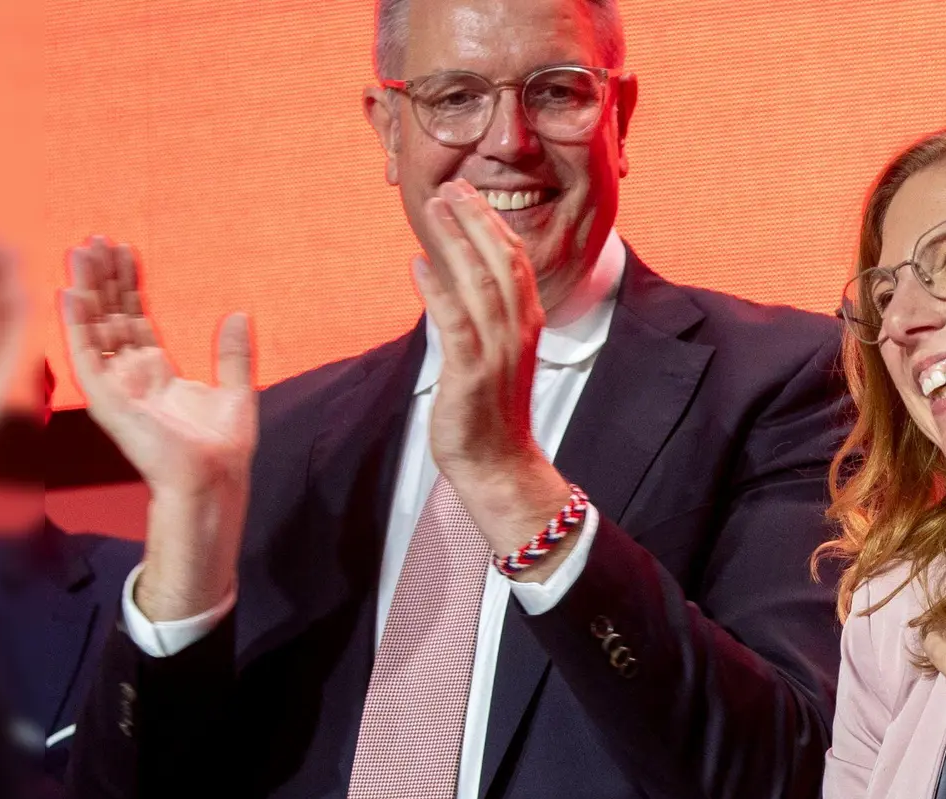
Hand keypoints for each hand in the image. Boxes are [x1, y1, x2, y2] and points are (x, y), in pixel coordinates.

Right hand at [60, 236, 255, 618]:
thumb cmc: (222, 448)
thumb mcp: (235, 391)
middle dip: (104, 278)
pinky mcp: (107, 402)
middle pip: (111, 317)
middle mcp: (131, 377)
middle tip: (97, 238)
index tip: (125, 250)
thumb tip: (240, 314)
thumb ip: (232, 354)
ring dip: (86, 290)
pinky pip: (85, 359)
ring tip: (81, 251)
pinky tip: (70, 293)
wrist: (215, 481)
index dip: (129, 285)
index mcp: (157, 372)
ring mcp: (117, 388)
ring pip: (94, 329)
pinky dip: (76, 326)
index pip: (136, 318)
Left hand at [414, 179, 547, 486]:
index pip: (515, 261)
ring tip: (433, 210)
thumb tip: (450, 277)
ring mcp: (498, 351)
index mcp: (527, 323)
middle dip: (475, 219)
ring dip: (454, 242)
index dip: (492, 223)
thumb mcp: (497, 354)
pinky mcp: (471, 373)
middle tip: (450, 187)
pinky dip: (437, 291)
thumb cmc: (491, 411)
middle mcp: (518, 331)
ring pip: (479, 283)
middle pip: (500, 261)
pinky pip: (455, 323)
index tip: (469, 193)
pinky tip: (418, 265)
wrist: (498, 464)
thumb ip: (482, 315)